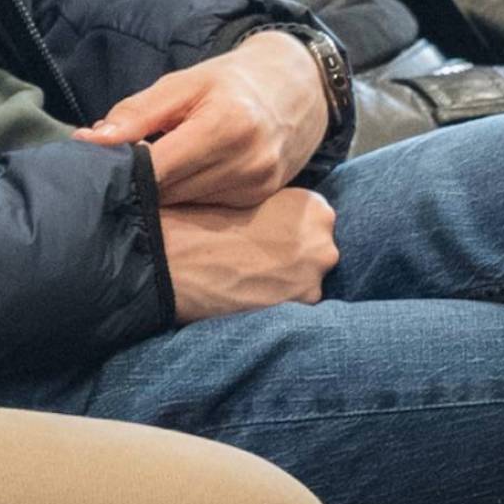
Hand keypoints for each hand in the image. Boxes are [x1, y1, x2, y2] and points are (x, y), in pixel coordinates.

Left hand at [78, 29, 331, 206]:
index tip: (95, 166)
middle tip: (117, 169)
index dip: (122, 170)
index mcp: (225, 126)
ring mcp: (257, 187)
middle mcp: (247, 162)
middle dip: (138, 183)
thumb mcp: (183, 83)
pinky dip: (187, 198)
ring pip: (185, 206)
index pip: (157, 167)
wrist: (295, 90)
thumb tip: (91, 142)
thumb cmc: (229, 82)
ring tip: (150, 172)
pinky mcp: (259, 201)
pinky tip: (180, 181)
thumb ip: (137, 113)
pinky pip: (207, 209)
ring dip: (161, 194)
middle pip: (169, 192)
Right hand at [160, 188, 339, 322]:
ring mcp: (316, 274)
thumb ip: (274, 209)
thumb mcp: (247, 198)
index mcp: (313, 205)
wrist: (179, 259)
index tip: (267, 236)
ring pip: (307, 279)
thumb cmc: (203, 222)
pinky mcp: (302, 305)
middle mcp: (324, 238)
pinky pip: (295, 304)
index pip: (314, 221)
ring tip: (251, 279)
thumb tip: (277, 225)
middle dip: (293, 256)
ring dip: (286, 281)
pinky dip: (276, 301)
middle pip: (317, 251)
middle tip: (258, 260)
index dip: (288, 231)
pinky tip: (251, 294)